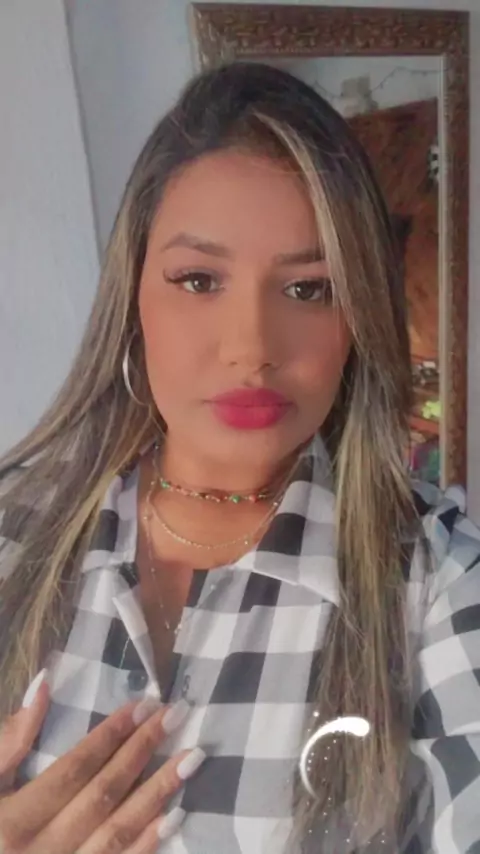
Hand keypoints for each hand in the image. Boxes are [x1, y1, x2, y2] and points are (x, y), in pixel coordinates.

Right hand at [0, 672, 204, 853]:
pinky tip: (173, 816)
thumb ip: (9, 741)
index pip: (74, 770)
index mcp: (12, 823)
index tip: (144, 705)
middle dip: (141, 752)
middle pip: (102, 796)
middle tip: (175, 715)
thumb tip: (43, 684)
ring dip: (157, 794)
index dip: (110, 736)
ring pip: (117, 834)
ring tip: (191, 758)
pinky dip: (147, 844)